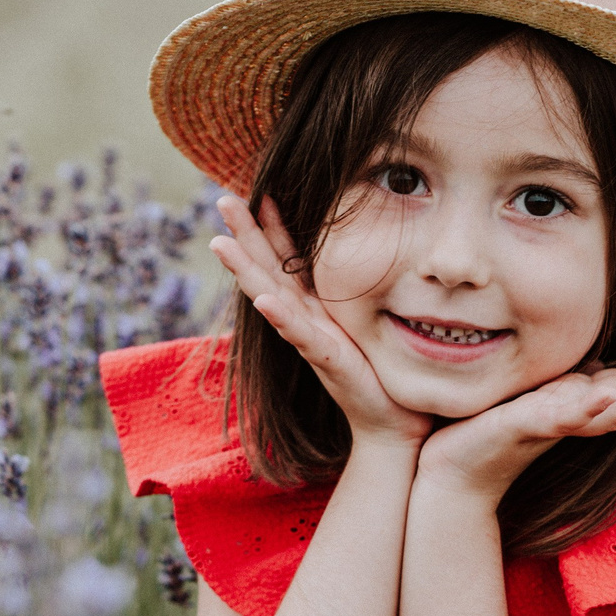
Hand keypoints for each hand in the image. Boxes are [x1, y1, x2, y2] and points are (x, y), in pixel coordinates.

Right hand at [211, 195, 430, 449]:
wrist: (395, 424)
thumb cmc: (384, 374)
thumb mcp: (371, 322)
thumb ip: (364, 292)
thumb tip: (382, 254)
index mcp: (317, 309)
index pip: (287, 261)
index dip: (271, 227)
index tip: (258, 191)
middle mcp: (307, 321)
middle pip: (268, 271)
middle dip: (244, 236)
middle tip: (223, 200)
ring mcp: (312, 340)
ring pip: (271, 297)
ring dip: (245, 270)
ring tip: (220, 243)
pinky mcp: (327, 361)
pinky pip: (300, 336)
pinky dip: (281, 318)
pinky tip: (264, 299)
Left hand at [417, 319, 615, 499]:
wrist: (453, 472)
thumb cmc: (486, 429)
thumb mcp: (529, 393)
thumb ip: (558, 378)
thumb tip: (584, 355)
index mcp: (576, 402)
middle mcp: (574, 416)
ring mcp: (556, 426)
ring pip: (612, 413)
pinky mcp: (531, 430)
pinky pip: (566, 421)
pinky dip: (589, 409)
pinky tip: (606, 392)